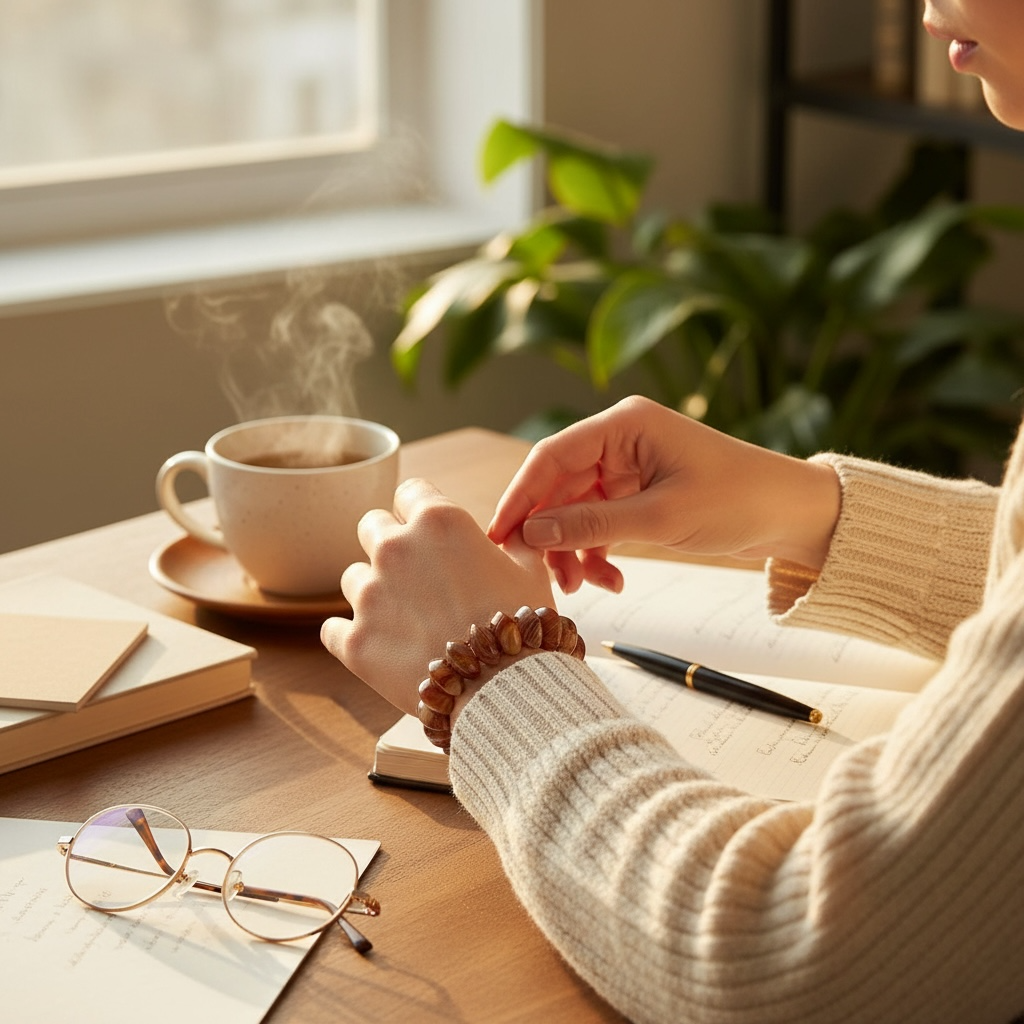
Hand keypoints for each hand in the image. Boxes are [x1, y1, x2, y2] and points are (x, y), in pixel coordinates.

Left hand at [321, 478, 553, 718]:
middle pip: (371, 526)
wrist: (504, 691)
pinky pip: (333, 630)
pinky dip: (351, 636)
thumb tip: (513, 533)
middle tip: (415, 575)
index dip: (421, 509)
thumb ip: (514, 542)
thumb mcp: (531, 571)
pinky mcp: (355, 641)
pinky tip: (378, 646)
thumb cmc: (522, 626)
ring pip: (352, 578)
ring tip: (406, 620)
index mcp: (438, 522)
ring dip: (373, 592)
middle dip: (390, 544)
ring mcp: (369, 596)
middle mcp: (396, 549)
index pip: (411, 491)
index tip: (428, 531)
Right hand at [488, 396, 839, 593]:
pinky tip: (609, 580)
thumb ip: (591, 524)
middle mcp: (619, 440)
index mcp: (623, 425)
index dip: (520, 497)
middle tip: (539, 576)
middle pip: (558, 487)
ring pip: (576, 510)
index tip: (499, 537)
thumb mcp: (661, 517)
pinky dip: (597, 551)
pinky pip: (599, 522)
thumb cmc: (736, 499)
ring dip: (573, 550)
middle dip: (549, 534)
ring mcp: (628, 468)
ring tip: (579, 588)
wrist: (791, 513)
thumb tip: (531, 533)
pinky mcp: (638, 493)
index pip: (551, 457)